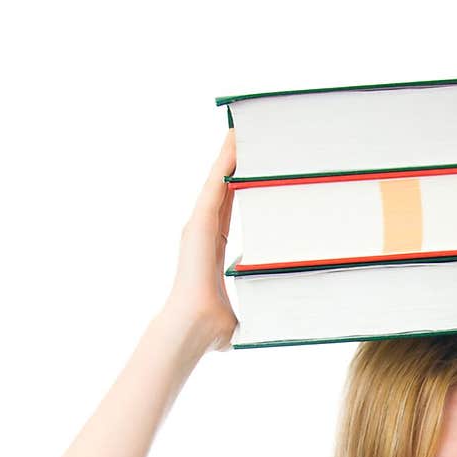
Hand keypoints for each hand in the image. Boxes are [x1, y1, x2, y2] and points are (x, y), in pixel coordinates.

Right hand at [163, 129, 238, 350]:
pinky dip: (225, 162)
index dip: (239, 185)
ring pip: (217, 179)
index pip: (228, 208)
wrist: (193, 328)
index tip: (252, 166)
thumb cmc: (212, 329)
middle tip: (248, 133)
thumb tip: (263, 327)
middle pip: (222, 187)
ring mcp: (199, 224)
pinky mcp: (199, 222)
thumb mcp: (239, 315)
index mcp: (212, 248)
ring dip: (230, 153)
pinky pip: (215, 184)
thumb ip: (249, 312)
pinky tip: (236, 140)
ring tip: (243, 127)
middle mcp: (203, 231)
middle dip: (234, 160)